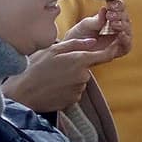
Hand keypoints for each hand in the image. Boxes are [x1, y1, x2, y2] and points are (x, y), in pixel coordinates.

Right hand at [2, 37, 121, 111]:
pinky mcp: (74, 100)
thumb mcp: (53, 50)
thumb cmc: (35, 68)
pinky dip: (67, 89)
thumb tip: (93, 41)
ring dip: (71, 78)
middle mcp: (83, 75)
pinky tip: (53, 87)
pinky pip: (74, 91)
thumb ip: (75, 44)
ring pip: (80, 80)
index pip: (106, 56)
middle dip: (77, 67)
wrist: (23, 94)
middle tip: (58, 67)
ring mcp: (79, 89)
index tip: (117, 46)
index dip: (113, 50)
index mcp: (80, 60)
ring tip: (53, 78)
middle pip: (87, 68)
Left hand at [65, 1, 132, 59]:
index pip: (119, 8)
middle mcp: (116, 27)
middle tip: (110, 15)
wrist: (73, 52)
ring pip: (128, 30)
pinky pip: (127, 45)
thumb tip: (104, 9)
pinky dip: (126, 39)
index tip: (112, 5)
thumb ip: (96, 20)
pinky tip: (121, 34)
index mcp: (109, 17)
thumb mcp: (85, 25)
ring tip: (114, 24)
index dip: (118, 5)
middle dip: (120, 15)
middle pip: (125, 18)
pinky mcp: (119, 50)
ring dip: (123, 25)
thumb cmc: (78, 37)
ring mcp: (118, 39)